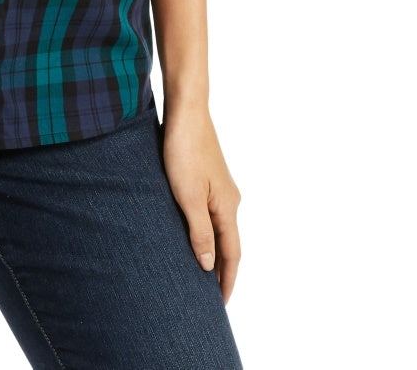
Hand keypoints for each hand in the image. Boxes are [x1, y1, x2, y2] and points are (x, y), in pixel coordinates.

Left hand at [159, 104, 240, 303]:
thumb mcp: (187, 195)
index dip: (227, 280)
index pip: (232, 253)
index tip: (222, 305)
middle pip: (229, 243)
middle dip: (222, 270)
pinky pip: (211, 214)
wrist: (186, 111)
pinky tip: (194, 234)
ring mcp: (220, 187)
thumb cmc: (184, 151)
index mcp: (227, 207)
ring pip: (220, 228)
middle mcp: (229, 199)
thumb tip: (208, 265)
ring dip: (214, 250)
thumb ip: (199, 231)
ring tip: (201, 272)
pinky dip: (206, 231)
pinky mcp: (208, 177)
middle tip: (211, 297)